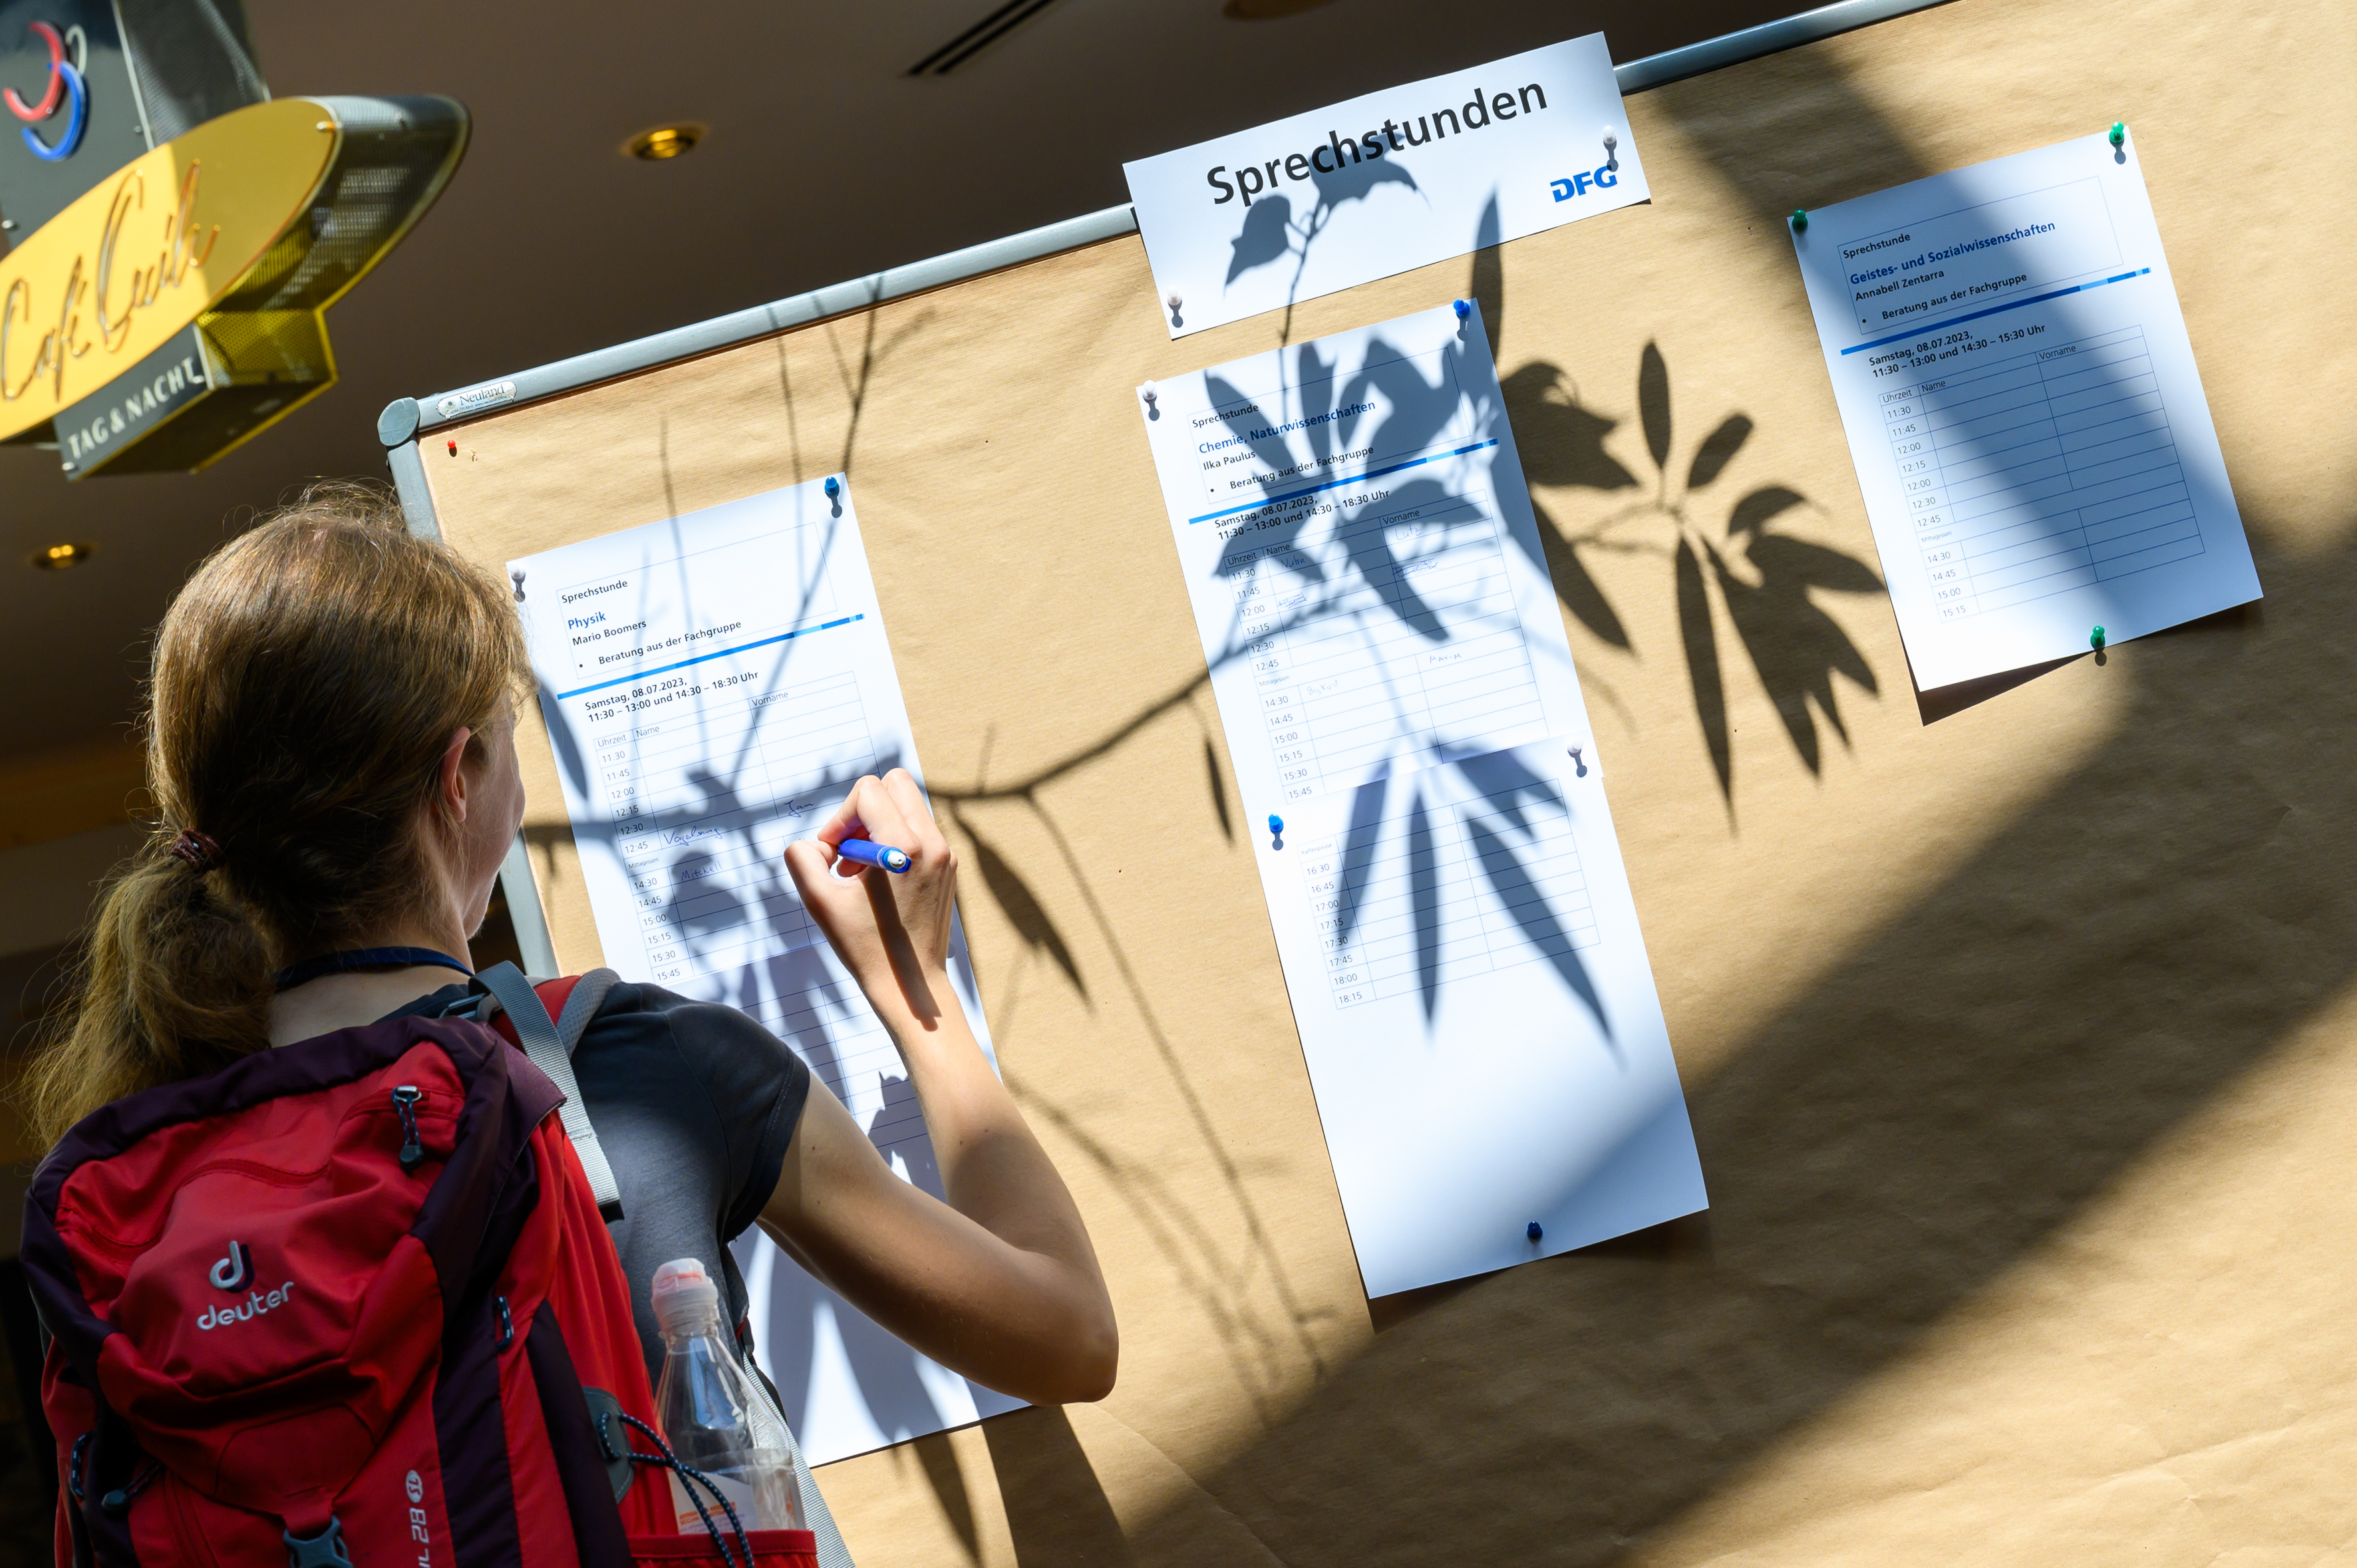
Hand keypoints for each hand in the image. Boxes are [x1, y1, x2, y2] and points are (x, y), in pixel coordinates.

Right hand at [784, 770, 957, 1028]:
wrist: (910, 984)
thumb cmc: (865, 947)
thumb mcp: (819, 901)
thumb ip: (803, 859)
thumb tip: (814, 844)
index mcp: (905, 846)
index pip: (868, 791)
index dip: (840, 817)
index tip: (832, 853)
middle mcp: (933, 843)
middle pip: (895, 784)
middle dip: (864, 810)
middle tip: (848, 850)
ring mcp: (946, 854)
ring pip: (908, 806)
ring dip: (879, 826)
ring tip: (861, 870)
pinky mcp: (949, 867)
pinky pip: (919, 831)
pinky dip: (895, 842)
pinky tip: (879, 880)